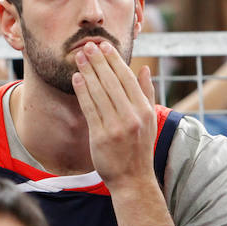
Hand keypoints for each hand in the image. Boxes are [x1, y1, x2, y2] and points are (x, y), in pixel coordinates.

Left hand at [72, 41, 157, 191]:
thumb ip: (146, 93)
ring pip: (99, 92)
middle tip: (88, 45)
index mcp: (145, 110)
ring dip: (88, 71)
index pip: (127, 79)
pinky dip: (82, 91)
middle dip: (99, 61)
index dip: (115, 60)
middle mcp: (132, 116)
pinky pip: (89, 108)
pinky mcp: (101, 136)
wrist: (132, 179)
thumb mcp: (150, 120)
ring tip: (79, 57)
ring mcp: (116, 127)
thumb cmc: (140, 148)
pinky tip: (77, 78)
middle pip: (112, 82)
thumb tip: (143, 69)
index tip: (105, 46)